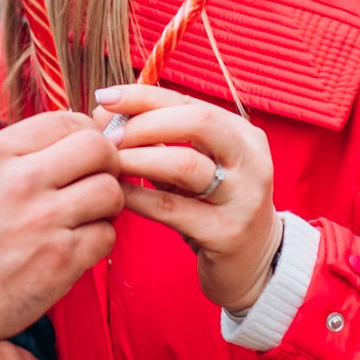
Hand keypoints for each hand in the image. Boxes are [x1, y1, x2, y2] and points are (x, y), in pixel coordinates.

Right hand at [0, 112, 121, 344]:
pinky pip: (106, 235)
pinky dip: (98, 239)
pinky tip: (77, 245)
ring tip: (88, 215)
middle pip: (97, 149)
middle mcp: (23, 182)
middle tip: (97, 178)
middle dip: (107, 162)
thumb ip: (12, 151)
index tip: (84, 150)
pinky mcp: (61, 261)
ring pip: (110, 192)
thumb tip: (58, 139)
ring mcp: (45, 222)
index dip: (85, 132)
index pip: (65, 120)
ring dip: (106, 204)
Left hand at [95, 84, 279, 311]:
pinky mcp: (227, 233)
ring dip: (139, 158)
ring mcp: (243, 198)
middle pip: (197, 122)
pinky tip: (117, 194)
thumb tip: (107, 112)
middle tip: (107, 137)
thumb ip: (163, 139)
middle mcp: (251, 160)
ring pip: (185, 164)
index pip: (189, 102)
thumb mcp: (199, 166)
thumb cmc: (215, 206)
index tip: (104, 98)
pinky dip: (139, 197)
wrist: (255, 262)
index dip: (143, 97)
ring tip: (109, 163)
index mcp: (243, 135)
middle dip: (144, 124)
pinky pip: (173, 208)